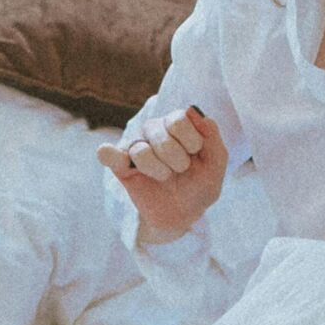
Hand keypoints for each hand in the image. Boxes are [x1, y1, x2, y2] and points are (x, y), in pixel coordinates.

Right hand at [96, 106, 227, 242]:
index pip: (179, 119)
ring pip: (141, 151)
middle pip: (160, 135)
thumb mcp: (216, 163)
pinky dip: (109, 154)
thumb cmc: (200, 183)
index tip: (197, 154)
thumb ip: (211, 136)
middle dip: (178, 159)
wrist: (184, 214)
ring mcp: (136, 147)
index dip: (192, 141)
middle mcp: (154, 130)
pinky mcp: (121, 167)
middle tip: (181, 168)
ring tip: (165, 176)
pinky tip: (115, 158)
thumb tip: (193, 110)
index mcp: (177, 123)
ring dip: (159, 170)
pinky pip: (108, 154)